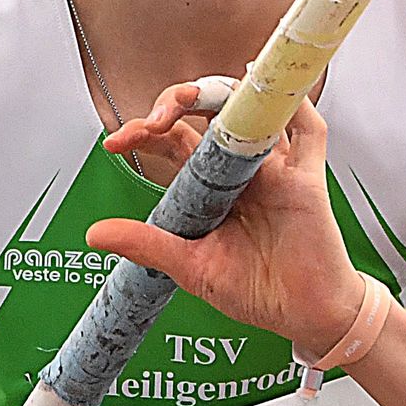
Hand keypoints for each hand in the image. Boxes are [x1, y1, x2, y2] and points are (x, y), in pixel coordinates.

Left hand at [87, 83, 366, 358]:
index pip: (174, 139)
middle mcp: (242, 169)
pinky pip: (309, 131)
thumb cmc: (259, 291)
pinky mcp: (307, 178)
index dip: (145, 131)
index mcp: (212, 186)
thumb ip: (148, 245)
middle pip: (208, 112)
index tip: (116, 143)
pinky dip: (294, 103)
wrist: (306, 315)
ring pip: (252, 108)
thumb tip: (96, 234)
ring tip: (193, 98)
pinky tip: (271, 89)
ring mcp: (275, 169)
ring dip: (223, 91)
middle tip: (155, 119)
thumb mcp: (192, 269)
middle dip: (175, 102)